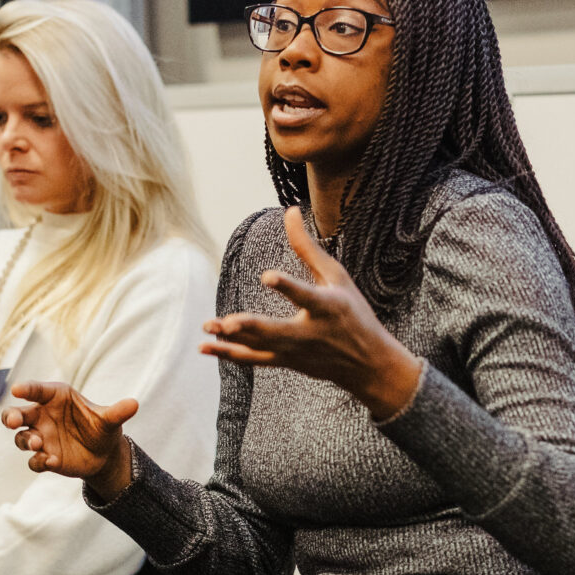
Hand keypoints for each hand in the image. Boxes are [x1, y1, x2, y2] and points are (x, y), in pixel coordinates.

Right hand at [3, 382, 139, 500]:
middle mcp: (43, 416)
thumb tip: (134, 404)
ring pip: (21, 438)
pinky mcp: (45, 458)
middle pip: (17, 414)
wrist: (104, 454)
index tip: (17, 389)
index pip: (37, 390)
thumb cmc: (102, 427)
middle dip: (11, 416)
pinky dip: (39, 461)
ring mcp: (41, 438)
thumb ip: (118, 412)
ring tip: (38, 443)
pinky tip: (52, 461)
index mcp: (56, 398)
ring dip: (26, 441)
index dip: (26, 388)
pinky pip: (34, 461)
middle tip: (13, 421)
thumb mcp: (110, 420)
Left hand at [201, 206, 423, 420]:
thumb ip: (308, 247)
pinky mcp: (287, 362)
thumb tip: (289, 211)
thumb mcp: (337, 277)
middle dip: (252, 327)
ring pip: (261, 348)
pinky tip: (206, 348)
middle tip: (227, 322)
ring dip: (232, 340)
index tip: (267, 276)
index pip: (305, 296)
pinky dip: (231, 355)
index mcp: (328, 307)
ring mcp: (296, 351)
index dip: (287, 286)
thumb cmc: (353, 312)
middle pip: (277, 331)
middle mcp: (311, 333)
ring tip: (208, 326)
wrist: (369, 364)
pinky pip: (255, 360)